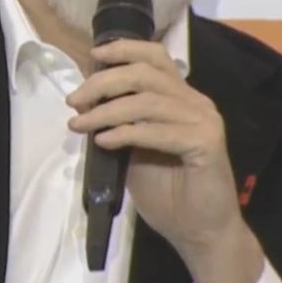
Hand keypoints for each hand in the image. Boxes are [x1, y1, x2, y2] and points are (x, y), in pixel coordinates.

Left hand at [66, 39, 262, 282]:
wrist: (200, 233)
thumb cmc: (169, 195)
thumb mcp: (135, 152)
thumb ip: (122, 124)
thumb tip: (87, 103)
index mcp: (182, 98)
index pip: (156, 57)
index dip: (125, 49)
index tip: (94, 55)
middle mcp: (196, 102)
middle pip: (146, 73)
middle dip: (104, 81)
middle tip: (75, 100)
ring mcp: (204, 121)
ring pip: (149, 101)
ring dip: (107, 110)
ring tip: (81, 124)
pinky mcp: (206, 143)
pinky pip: (160, 131)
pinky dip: (128, 133)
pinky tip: (105, 141)